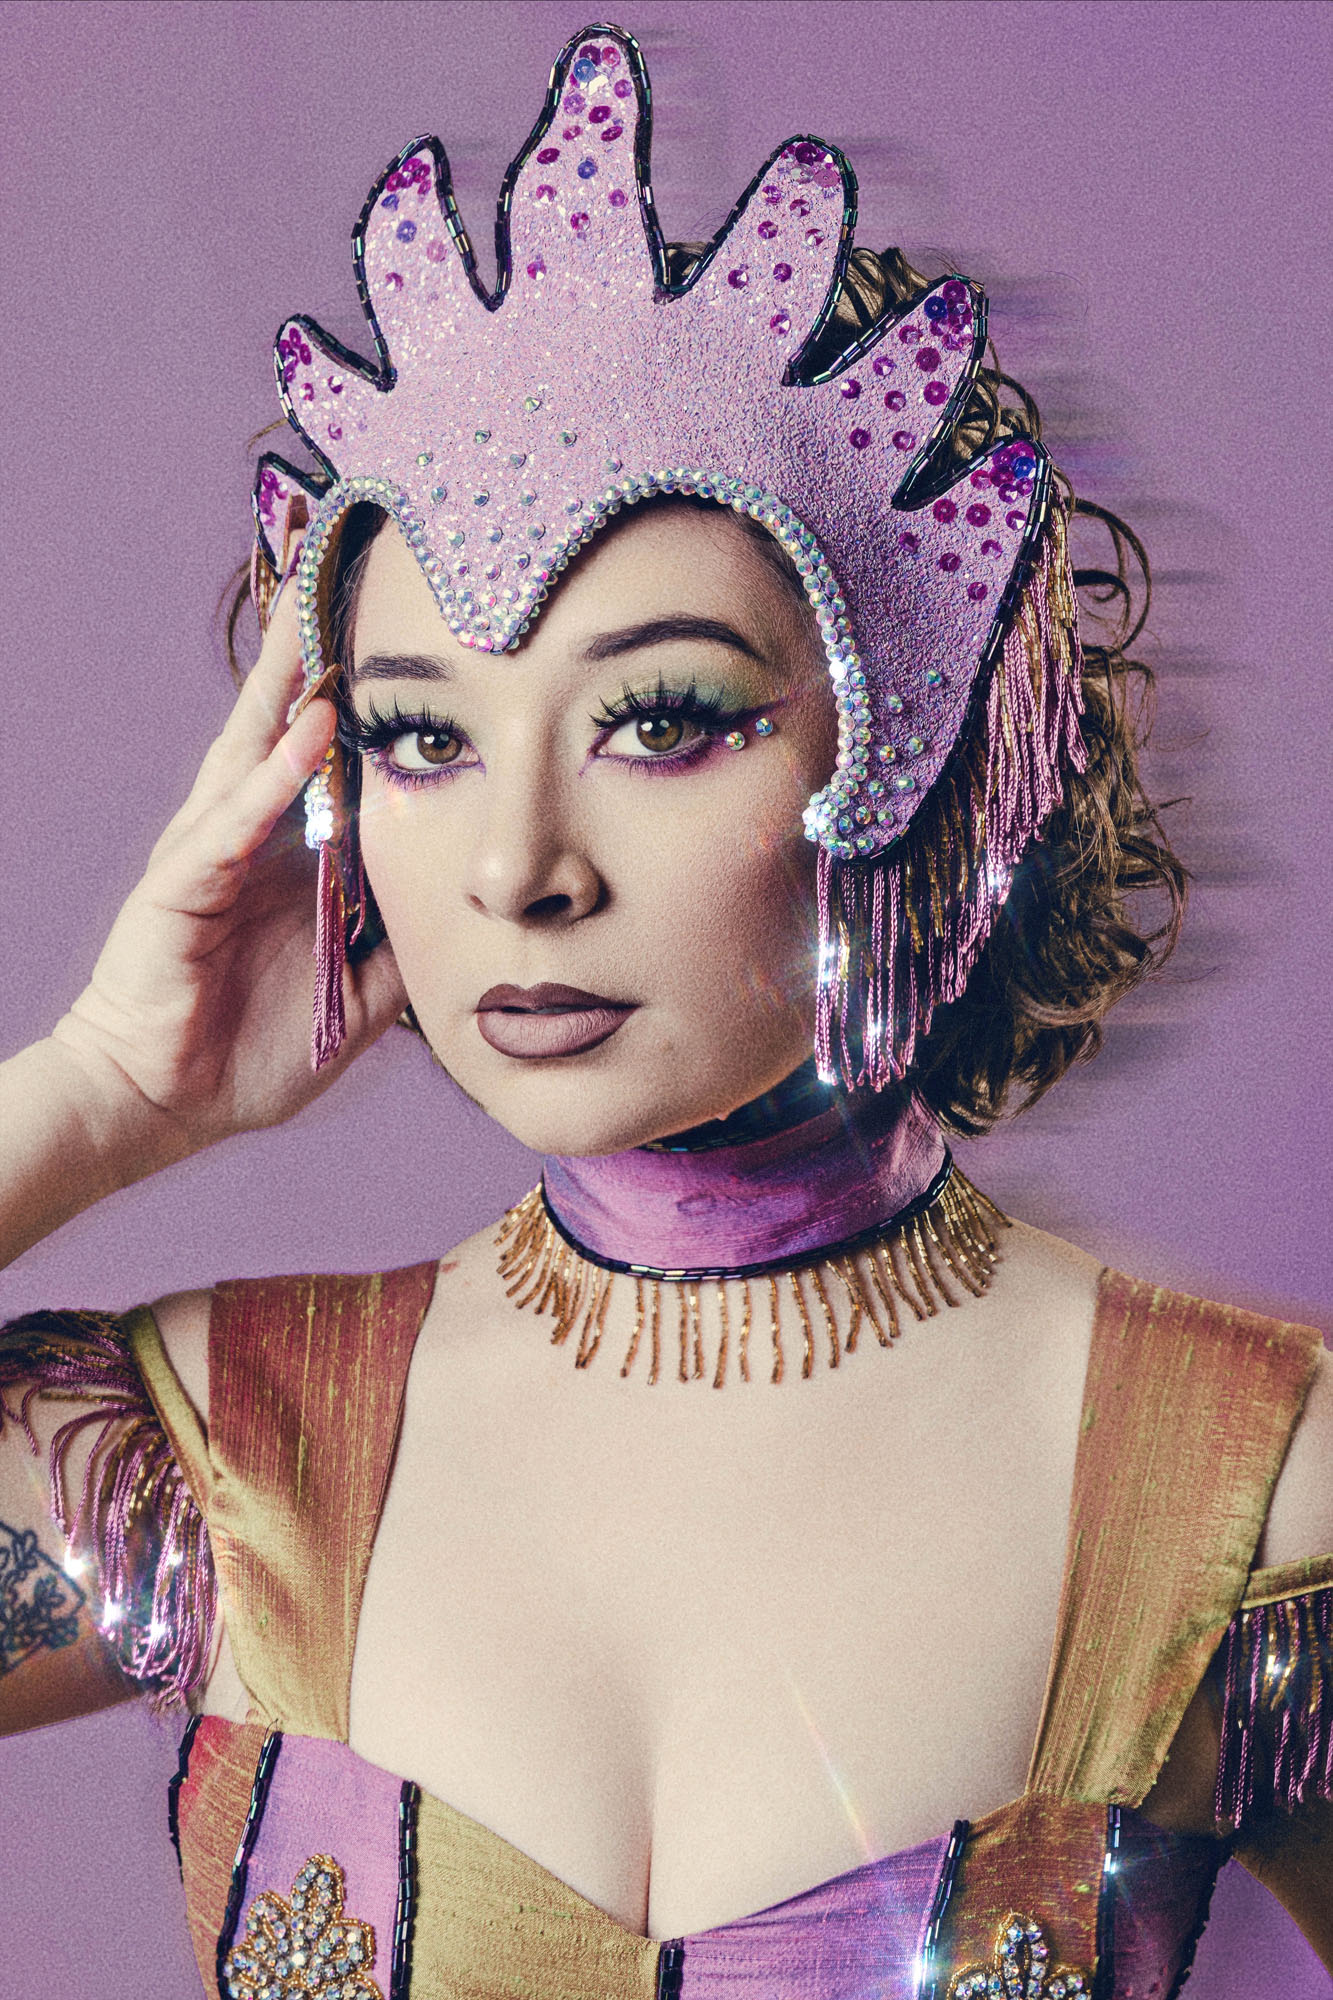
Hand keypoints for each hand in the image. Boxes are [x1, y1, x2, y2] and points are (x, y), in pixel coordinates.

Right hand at [49, 575, 407, 1158]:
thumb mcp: (358, 991)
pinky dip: (271, 779)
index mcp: (289, 848)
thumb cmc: (252, 1045)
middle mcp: (248, 829)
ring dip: (290, 679)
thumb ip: (406, 940)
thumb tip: (470, 910)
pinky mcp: (183, 886)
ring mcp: (210, 849)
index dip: (359, 685)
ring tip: (320, 605)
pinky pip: (233, 825)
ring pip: (254, 746)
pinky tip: (306, 734)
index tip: (402, 617)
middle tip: (339, 552)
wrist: (166, 1100)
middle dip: (311, 640)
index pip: (330, 749)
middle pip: (285, 716)